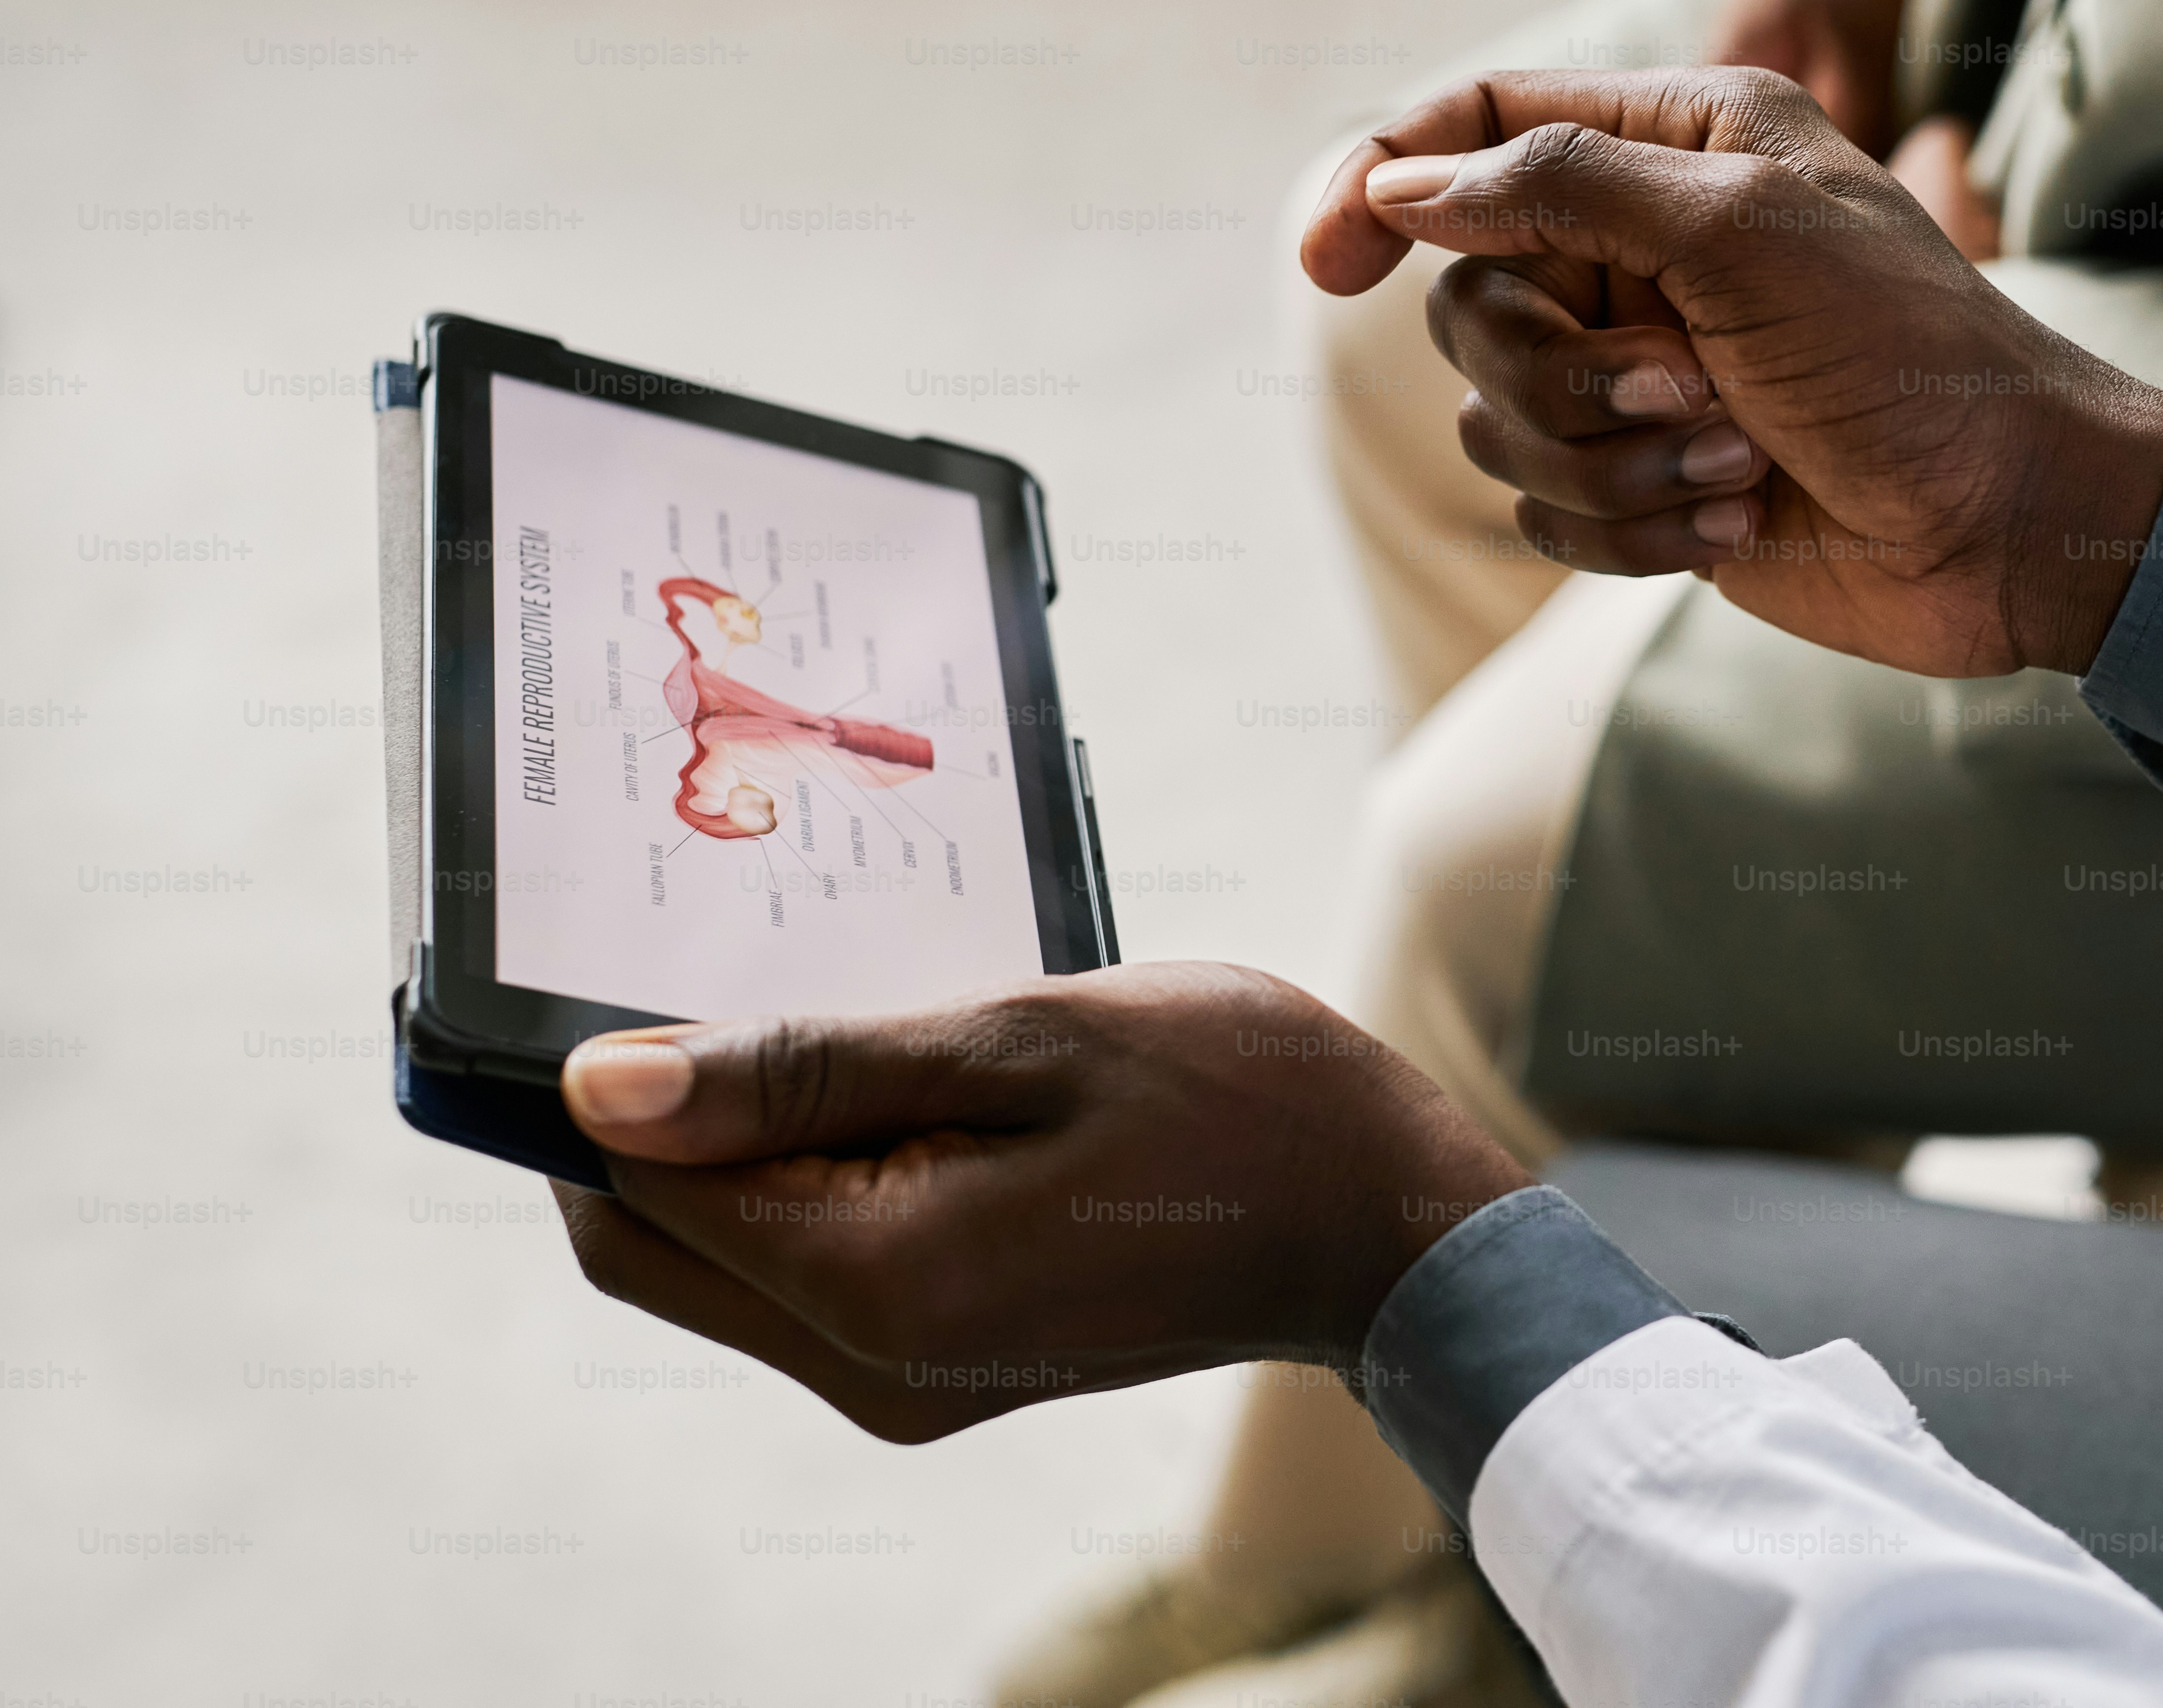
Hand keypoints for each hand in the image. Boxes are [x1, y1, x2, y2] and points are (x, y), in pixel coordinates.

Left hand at [548, 966, 1529, 1442]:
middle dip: (647, 1125)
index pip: (643, 1187)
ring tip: (854, 1027)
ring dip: (737, 1148)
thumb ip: (807, 1068)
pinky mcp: (940, 1370)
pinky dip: (807, 1184)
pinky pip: (805, 1278)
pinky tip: (904, 1092)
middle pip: (647, 1247)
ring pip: (720, 1262)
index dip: (609, 1078)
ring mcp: (905, 1383)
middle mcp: (871, 1366)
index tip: (640, 962)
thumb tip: (598, 1089)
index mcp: (883, 1284)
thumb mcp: (1026, 1036)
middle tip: (726, 985)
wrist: (1381, 1220)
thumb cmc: (1238, 1099)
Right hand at [1299, 67, 2162, 680]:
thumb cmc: (1909, 355)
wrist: (2011, 524)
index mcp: (1677, 147)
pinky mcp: (1648, 484)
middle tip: (1687, 387)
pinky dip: (1637, 529)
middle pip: (1468, 298)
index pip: (1478, 130)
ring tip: (1737, 459)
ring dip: (1613, 462)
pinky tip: (1740, 518)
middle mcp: (1645, 251)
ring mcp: (1641, 373)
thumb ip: (1563, 184)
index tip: (1321, 261)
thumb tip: (1409, 183)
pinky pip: (1546, 512)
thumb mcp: (1742, 230)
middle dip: (1560, 369)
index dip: (1381, 182)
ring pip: (1496, 419)